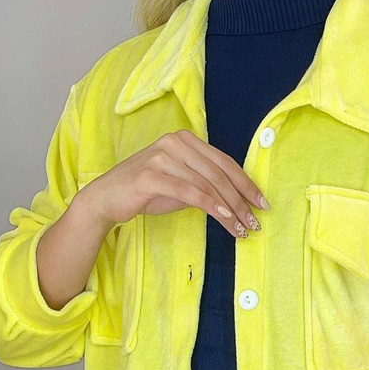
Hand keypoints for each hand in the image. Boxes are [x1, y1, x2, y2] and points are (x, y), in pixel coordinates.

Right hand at [75, 129, 269, 237]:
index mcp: (185, 140)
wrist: (107, 198)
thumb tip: (236, 201)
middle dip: (242, 200)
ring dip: (230, 210)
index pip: (224, 162)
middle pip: (220, 173)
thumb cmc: (145, 192)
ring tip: (242, 229)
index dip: (246, 183)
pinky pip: (192, 192)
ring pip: (209, 184)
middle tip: (255, 221)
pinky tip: (225, 219)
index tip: (261, 203)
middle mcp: (175, 143)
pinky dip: (212, 207)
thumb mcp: (180, 183)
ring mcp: (163, 157)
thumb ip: (204, 184)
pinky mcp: (153, 176)